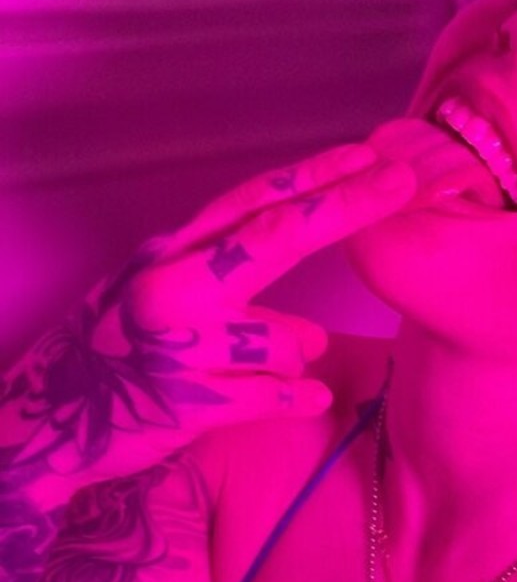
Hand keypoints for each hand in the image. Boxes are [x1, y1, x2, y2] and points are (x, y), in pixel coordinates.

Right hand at [0, 142, 416, 503]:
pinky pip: (278, 394)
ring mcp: (179, 343)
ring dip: (291, 357)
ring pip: (286, 339)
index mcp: (171, 254)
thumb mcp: (173, 310)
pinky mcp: (189, 402)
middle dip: (345, 206)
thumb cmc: (122, 359)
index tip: (369, 155)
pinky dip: (298, 397)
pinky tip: (306, 399)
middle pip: (275, 237)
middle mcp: (171, 286)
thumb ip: (242, 307)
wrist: (50, 425)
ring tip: (260, 372)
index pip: (252, 203)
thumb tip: (314, 335)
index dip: (315, 177)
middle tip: (402, 182)